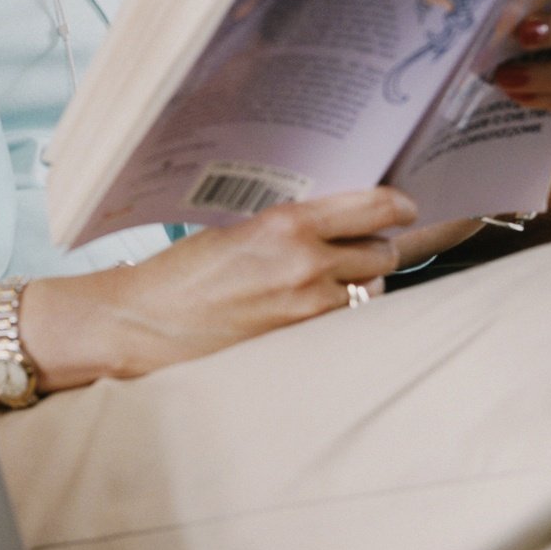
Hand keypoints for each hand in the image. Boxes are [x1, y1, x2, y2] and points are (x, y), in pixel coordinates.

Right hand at [93, 187, 410, 376]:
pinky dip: (340, 313)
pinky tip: (310, 309)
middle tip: (352, 247)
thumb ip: (288, 227)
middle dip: (373, 248)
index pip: (375, 209)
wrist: (146, 323)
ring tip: (322, 282)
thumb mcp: (236, 231)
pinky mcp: (304, 342)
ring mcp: (309, 309)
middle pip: (383, 253)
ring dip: (358, 283)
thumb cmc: (180, 274)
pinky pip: (346, 321)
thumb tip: (332, 226)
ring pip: (371, 291)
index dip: (399, 207)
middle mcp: (308, 265)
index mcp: (287, 225)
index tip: (404, 209)